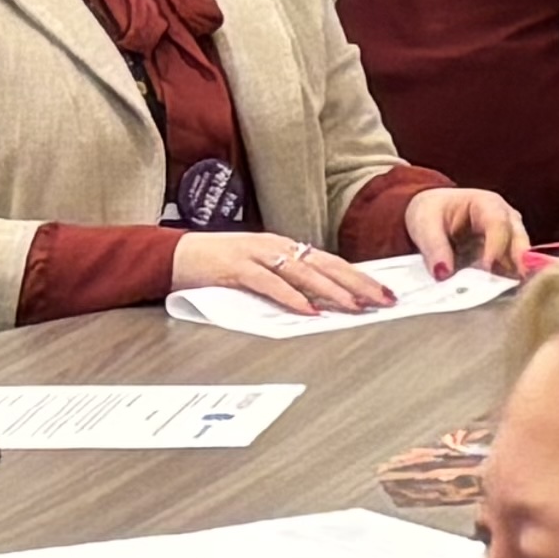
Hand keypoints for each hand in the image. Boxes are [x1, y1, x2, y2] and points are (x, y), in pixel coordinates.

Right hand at [174, 231, 392, 318]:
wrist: (174, 255)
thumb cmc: (217, 265)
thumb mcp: (259, 270)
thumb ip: (287, 281)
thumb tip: (320, 301)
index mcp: (285, 247)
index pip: (331, 262)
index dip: (359, 277)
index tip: (384, 292)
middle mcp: (276, 246)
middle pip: (326, 265)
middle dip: (358, 283)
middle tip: (384, 300)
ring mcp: (256, 254)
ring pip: (303, 273)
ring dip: (332, 291)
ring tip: (355, 306)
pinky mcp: (236, 267)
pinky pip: (269, 283)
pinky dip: (290, 297)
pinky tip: (307, 310)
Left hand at [400, 190, 534, 282]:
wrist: (432, 213)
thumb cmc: (431, 212)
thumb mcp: (425, 224)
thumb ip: (434, 247)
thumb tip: (443, 274)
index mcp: (487, 204)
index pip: (498, 224)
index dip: (495, 246)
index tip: (488, 269)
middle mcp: (506, 219)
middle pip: (519, 240)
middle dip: (520, 263)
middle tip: (518, 285)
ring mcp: (509, 238)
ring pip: (521, 258)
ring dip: (516, 276)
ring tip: (513, 295)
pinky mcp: (505, 257)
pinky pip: (513, 270)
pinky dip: (509, 283)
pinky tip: (507, 297)